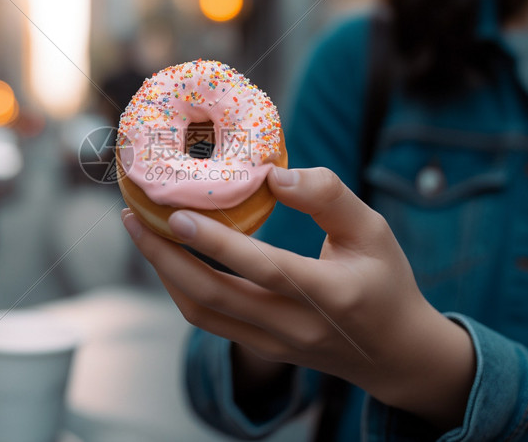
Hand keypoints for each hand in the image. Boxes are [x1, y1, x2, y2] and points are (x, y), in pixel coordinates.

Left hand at [121, 166, 474, 429]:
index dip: (216, 243)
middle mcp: (296, 326)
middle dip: (164, 257)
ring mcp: (274, 344)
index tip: (176, 213)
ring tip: (141, 231)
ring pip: (202, 313)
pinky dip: (181, 287)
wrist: (394, 354)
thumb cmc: (385, 282)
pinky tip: (169, 255)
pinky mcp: (260, 349)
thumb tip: (273, 174)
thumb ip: (329, 197)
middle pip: (214, 297)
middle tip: (133, 218)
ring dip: (165, 273)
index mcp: (331, 294)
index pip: (264, 268)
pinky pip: (209, 319)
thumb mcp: (373, 230)